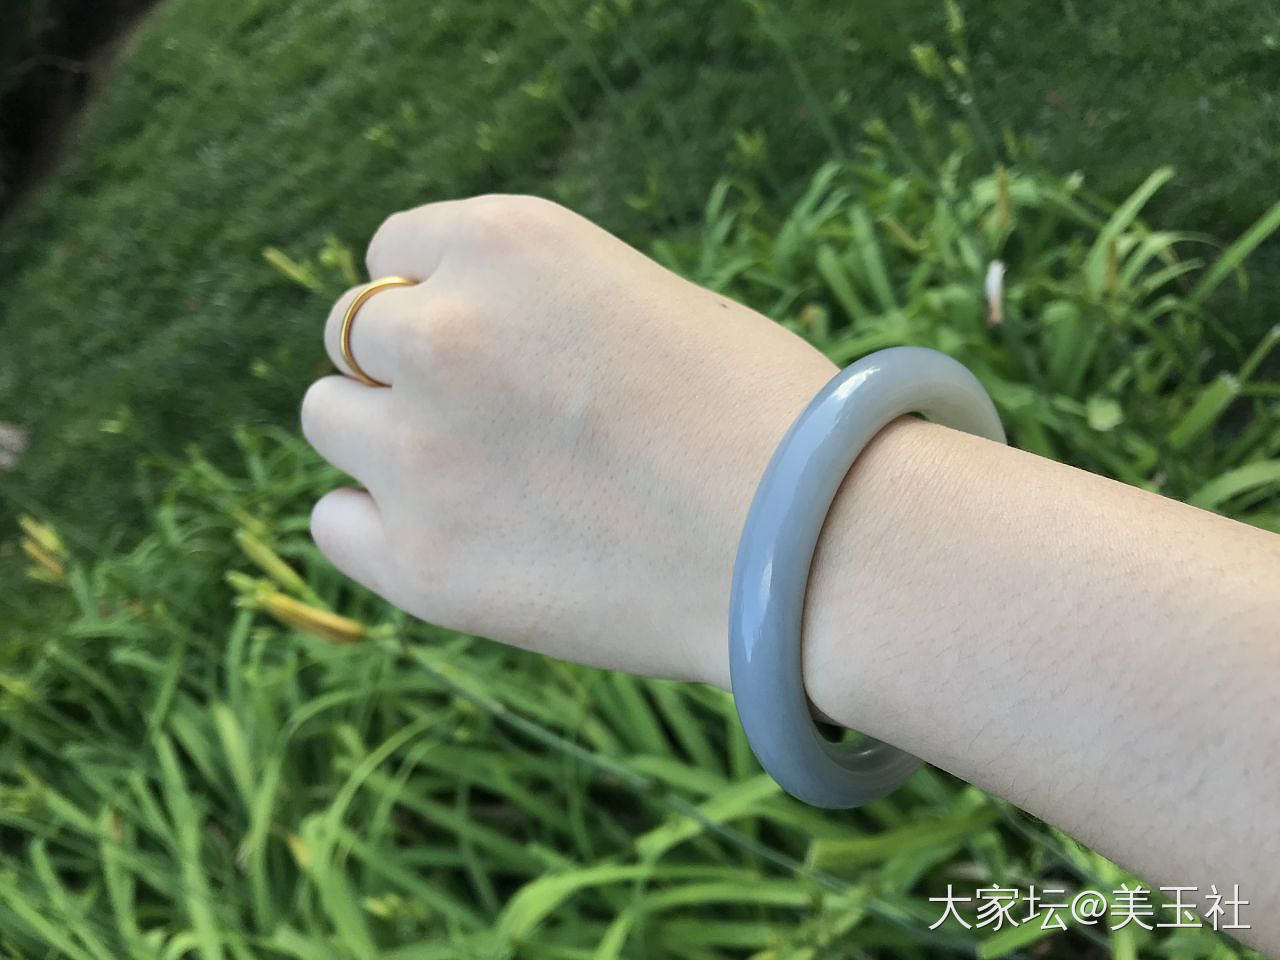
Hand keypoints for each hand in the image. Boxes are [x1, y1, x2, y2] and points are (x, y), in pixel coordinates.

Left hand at [301, 195, 841, 684]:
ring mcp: (418, 448)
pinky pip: (335, 519)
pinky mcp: (420, 560)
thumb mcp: (638, 303)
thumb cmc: (761, 419)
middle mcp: (441, 328)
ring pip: (332, 418)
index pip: (396, 250)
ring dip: (386, 438)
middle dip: (408, 367)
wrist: (813, 549)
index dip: (439, 298)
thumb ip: (526, 306)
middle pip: (355, 332)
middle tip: (492, 421)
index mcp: (506, 240)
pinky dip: (380, 525)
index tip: (488, 347)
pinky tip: (457, 538)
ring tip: (480, 480)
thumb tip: (441, 337)